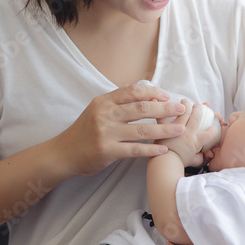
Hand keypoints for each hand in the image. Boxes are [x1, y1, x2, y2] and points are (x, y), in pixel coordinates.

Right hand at [52, 82, 187, 177]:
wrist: (63, 153)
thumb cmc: (84, 132)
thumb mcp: (97, 110)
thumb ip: (118, 104)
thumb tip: (146, 94)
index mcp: (104, 101)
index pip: (133, 91)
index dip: (153, 92)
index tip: (168, 95)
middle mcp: (105, 114)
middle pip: (141, 108)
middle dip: (165, 108)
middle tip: (181, 109)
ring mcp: (106, 133)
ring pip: (142, 129)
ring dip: (164, 129)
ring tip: (180, 130)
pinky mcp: (107, 151)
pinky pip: (135, 149)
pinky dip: (151, 149)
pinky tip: (163, 149)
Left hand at [157, 101, 220, 166]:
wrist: (164, 165)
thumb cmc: (178, 164)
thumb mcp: (193, 162)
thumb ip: (201, 158)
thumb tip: (208, 156)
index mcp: (195, 142)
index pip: (210, 133)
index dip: (214, 129)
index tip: (214, 127)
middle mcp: (187, 133)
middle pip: (197, 117)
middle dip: (199, 110)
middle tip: (198, 106)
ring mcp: (176, 129)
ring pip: (184, 112)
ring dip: (186, 105)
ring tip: (185, 101)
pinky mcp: (164, 128)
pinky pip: (163, 115)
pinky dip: (159, 106)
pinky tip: (158, 99)